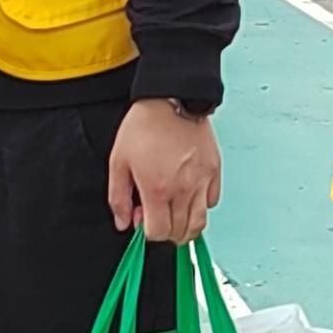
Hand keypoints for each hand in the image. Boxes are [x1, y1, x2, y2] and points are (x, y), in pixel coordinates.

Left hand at [108, 97, 221, 239]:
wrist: (171, 98)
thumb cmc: (144, 126)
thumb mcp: (119, 162)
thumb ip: (118, 197)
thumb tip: (123, 222)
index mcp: (157, 189)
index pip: (158, 233)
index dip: (148, 232)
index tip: (143, 219)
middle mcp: (183, 190)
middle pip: (180, 233)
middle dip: (166, 232)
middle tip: (157, 215)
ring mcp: (201, 181)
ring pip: (200, 223)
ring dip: (186, 226)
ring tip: (174, 214)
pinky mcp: (214, 171)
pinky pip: (212, 202)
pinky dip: (201, 206)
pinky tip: (188, 196)